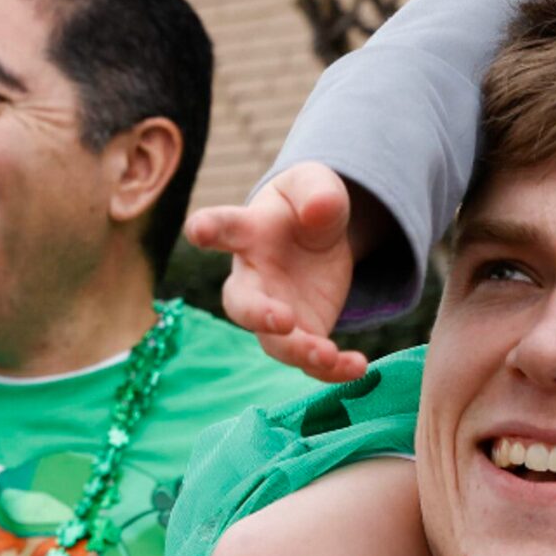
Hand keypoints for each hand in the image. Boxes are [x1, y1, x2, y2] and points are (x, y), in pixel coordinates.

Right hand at [183, 162, 368, 381]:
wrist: (320, 236)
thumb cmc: (306, 205)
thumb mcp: (317, 185)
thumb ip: (318, 191)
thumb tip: (318, 208)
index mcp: (248, 232)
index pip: (222, 227)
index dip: (206, 229)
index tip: (198, 230)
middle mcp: (253, 278)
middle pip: (241, 303)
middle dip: (257, 314)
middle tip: (282, 320)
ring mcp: (274, 311)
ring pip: (274, 343)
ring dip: (298, 351)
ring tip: (328, 355)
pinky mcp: (302, 334)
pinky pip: (310, 360)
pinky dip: (333, 369)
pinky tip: (358, 366)